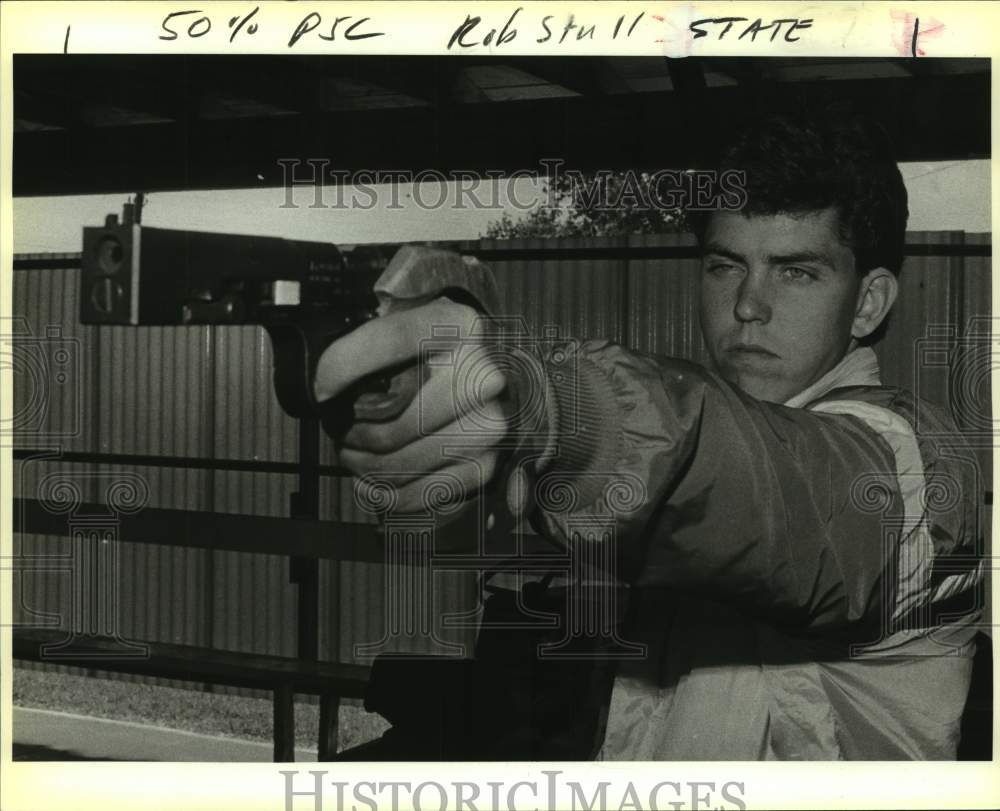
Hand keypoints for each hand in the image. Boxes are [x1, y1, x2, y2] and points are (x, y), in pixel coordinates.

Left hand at [314, 297, 508, 512]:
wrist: (482, 374)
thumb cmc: (431, 351)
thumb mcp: (404, 319)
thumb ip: (370, 329)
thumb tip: (327, 375)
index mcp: (461, 326)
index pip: (393, 340)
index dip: (345, 366)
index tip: (321, 389)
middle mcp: (483, 375)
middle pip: (391, 422)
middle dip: (350, 431)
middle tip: (340, 427)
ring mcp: (489, 425)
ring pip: (397, 462)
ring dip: (363, 464)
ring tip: (355, 451)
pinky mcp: (485, 465)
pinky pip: (416, 493)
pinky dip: (384, 493)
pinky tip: (372, 480)